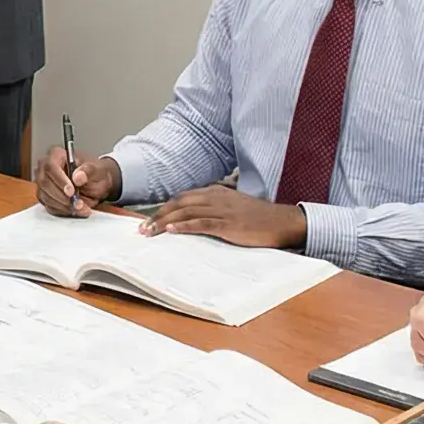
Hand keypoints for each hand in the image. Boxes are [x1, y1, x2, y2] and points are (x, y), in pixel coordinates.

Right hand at [35, 148, 118, 216]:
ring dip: (64, 205)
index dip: (59, 180)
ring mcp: (45, 184)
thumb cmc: (95, 172)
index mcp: (57, 155)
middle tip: (78, 202)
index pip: (51, 166)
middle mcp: (47, 169)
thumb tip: (77, 177)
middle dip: (62, 196)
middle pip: (45, 183)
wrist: (97, 183)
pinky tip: (76, 210)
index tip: (71, 191)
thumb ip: (88, 171)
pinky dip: (64, 211)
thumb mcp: (97, 169)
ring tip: (81, 206)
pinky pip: (50, 207)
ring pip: (46, 197)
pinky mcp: (46, 197)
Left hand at [142, 185, 307, 249]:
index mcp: (216, 192)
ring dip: (165, 222)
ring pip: (186, 212)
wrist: (281, 222)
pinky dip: (185, 226)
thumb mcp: (233, 207)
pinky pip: (202, 223)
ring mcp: (222, 210)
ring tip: (150, 231)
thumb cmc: (258, 218)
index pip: (183, 197)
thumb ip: (214, 209)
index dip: (164, 207)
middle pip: (179, 203)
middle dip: (159, 215)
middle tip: (143, 228)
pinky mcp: (229, 224)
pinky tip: (172, 230)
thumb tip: (194, 218)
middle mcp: (216, 197)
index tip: (149, 219)